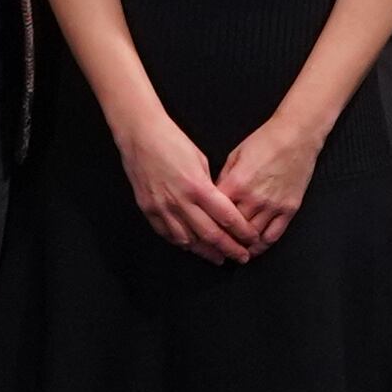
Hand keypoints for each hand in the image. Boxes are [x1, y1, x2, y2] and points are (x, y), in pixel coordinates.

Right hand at [109, 107, 259, 263]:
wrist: (140, 134)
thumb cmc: (172, 140)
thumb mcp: (200, 160)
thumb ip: (209, 186)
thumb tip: (217, 205)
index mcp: (198, 186)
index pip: (227, 217)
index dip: (242, 232)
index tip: (251, 239)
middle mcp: (181, 201)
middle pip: (211, 235)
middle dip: (230, 249)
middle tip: (241, 257)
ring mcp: (162, 208)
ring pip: (188, 241)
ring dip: (206, 252)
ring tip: (219, 257)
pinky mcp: (148, 210)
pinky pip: (167, 234)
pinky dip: (182, 243)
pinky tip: (192, 246)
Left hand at [214, 111, 326, 253]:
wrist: (295, 135)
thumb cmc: (264, 141)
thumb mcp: (234, 155)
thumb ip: (223, 178)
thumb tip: (215, 197)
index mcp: (236, 183)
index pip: (216, 213)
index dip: (209, 223)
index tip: (204, 230)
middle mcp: (254, 199)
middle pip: (233, 230)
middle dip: (223, 239)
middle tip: (216, 246)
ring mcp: (273, 206)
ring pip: (252, 237)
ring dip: (241, 246)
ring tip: (233, 250)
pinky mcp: (289, 210)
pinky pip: (273, 236)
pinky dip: (262, 246)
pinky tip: (254, 248)